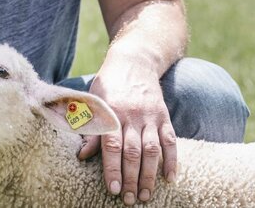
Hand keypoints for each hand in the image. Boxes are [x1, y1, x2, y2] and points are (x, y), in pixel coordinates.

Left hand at [78, 69, 177, 204]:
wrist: (135, 60)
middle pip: (133, 152)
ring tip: (146, 195)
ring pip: (152, 150)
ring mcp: (150, 116)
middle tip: (130, 200)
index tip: (114, 190)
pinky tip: (170, 179)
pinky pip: (170, 141)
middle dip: (132, 178)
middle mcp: (132, 116)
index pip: (112, 146)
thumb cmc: (109, 85)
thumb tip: (82, 156)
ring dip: (150, 175)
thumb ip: (90, 129)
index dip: (113, 169)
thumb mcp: (94, 101)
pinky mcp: (164, 116)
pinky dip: (172, 161)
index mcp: (112, 112)